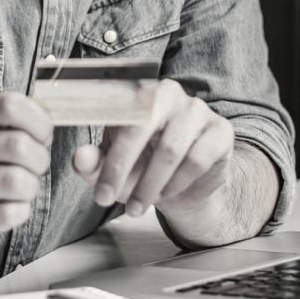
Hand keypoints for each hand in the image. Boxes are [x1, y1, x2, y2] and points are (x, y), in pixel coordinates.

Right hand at [0, 93, 52, 253]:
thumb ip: (2, 123)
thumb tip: (47, 124)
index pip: (10, 105)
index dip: (39, 121)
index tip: (42, 137)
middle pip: (18, 144)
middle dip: (40, 159)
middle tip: (37, 168)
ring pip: (14, 181)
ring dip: (31, 188)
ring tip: (24, 189)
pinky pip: (3, 214)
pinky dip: (19, 212)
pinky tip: (12, 209)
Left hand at [72, 79, 232, 218]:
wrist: (185, 184)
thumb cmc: (142, 167)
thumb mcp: (112, 167)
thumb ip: (93, 162)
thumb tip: (80, 158)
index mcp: (136, 93)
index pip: (117, 116)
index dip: (108, 159)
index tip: (100, 194)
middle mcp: (167, 93)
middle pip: (142, 126)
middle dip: (123, 169)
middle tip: (112, 201)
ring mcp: (196, 109)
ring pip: (170, 148)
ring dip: (151, 184)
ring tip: (140, 206)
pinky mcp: (220, 130)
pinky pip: (197, 158)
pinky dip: (178, 182)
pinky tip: (168, 193)